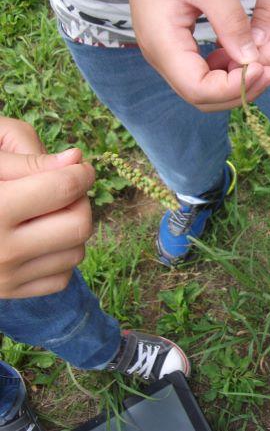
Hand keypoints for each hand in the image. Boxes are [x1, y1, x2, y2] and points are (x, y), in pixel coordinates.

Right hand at [0, 118, 94, 298]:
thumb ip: (29, 161)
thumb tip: (76, 158)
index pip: (62, 189)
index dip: (80, 174)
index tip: (81, 168)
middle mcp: (2, 249)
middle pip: (78, 225)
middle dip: (81, 202)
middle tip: (67, 190)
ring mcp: (6, 276)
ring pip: (76, 252)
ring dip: (72, 230)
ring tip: (51, 213)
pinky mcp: (10, 292)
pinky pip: (62, 278)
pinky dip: (60, 257)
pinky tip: (42, 239)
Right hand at [129, 0, 269, 111]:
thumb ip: (230, 22)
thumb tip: (251, 61)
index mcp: (163, 44)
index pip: (199, 90)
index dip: (233, 88)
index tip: (263, 68)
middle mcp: (161, 58)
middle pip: (202, 98)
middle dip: (238, 92)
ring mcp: (166, 55)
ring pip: (203, 91)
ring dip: (235, 85)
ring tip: (263, 66)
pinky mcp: (176, 48)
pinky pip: (202, 73)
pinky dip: (227, 72)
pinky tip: (245, 56)